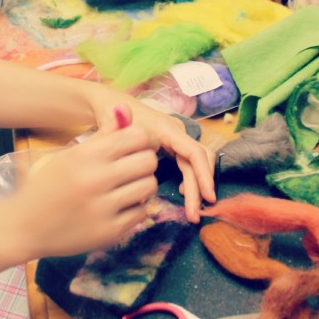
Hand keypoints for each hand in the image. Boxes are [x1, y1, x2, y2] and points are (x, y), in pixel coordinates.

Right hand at [9, 122, 158, 259]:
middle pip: (148, 160)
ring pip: (149, 186)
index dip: (139, 140)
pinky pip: (141, 212)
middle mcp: (95, 179)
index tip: (130, 147)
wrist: (23, 227)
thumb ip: (102, 133)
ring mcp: (103, 208)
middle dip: (143, 162)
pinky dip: (134, 208)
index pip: (138, 136)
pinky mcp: (109, 232)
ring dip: (141, 185)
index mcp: (85, 155)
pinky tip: (117, 206)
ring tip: (125, 187)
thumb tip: (124, 108)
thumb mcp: (69, 154)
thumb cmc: (46, 185)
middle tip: (130, 168)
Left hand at [120, 97, 215, 221]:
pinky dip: (192, 176)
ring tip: (192, 209)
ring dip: (198, 184)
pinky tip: (183, 190)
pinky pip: (189, 159)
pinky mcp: (173, 141)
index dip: (203, 176)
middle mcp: (176, 131)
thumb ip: (129, 166)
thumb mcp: (118, 141)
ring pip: (197, 160)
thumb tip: (141, 199)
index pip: (194, 153)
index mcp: (167, 129)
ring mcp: (176, 135)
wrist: (110, 103)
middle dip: (201, 187)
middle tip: (195, 215)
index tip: (207, 197)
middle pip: (199, 160)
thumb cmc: (113, 118)